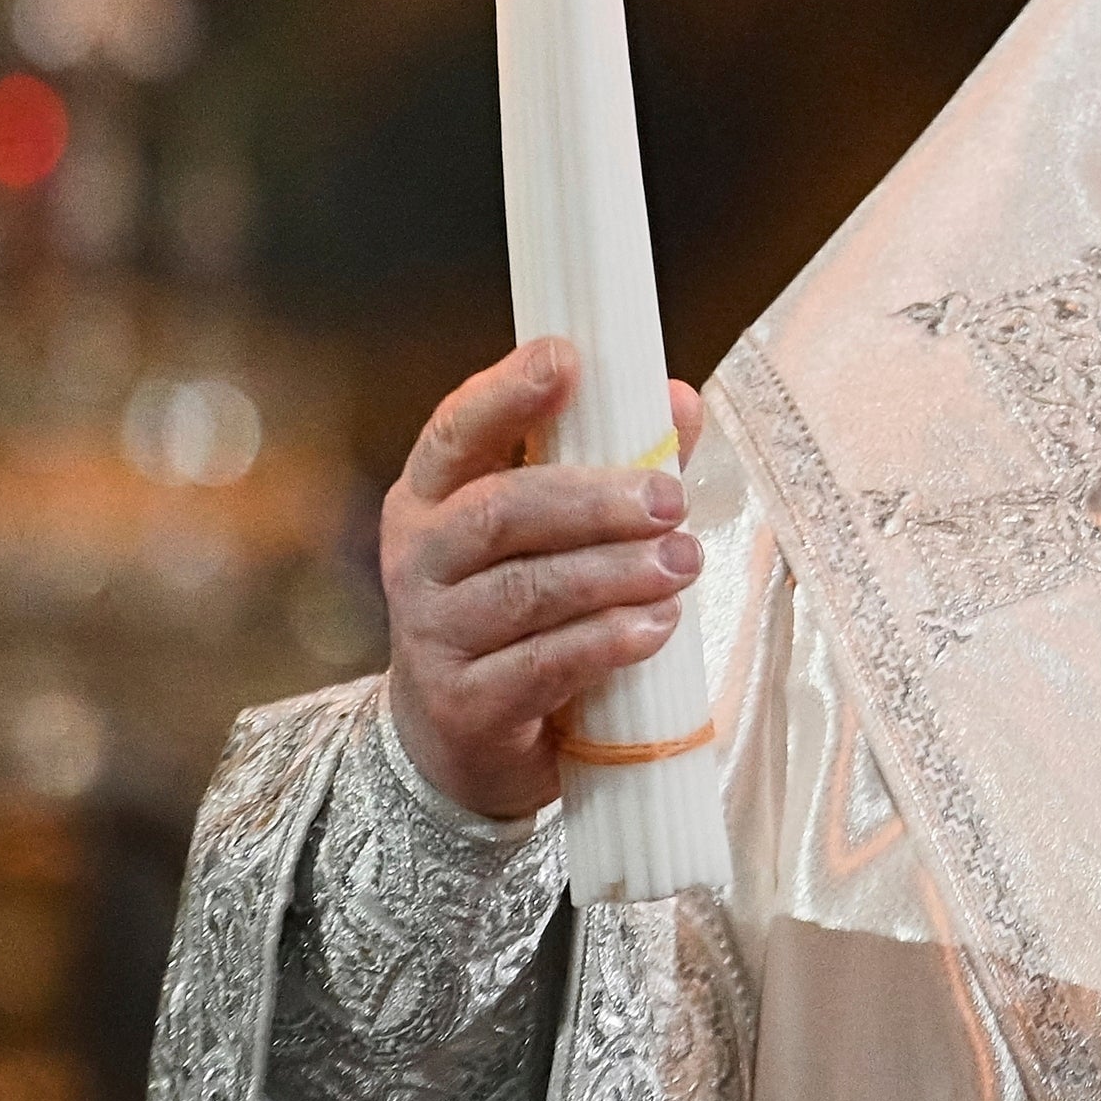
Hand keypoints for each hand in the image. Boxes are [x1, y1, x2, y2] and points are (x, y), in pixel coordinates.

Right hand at [378, 338, 706, 822]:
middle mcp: (418, 561)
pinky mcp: (463, 706)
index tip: (566, 359)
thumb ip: (616, 467)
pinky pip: (540, 666)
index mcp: (431, 500)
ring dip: (613, 572)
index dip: (506, 393)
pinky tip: (656, 626)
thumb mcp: (553, 538)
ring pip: (525, 590)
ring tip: (682, 563)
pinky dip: (604, 642)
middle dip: (592, 500)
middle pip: (500, 512)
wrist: (459, 741)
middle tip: (669, 499)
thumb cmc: (515, 615)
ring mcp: (433, 637)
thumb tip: (679, 399)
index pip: (455, 432)